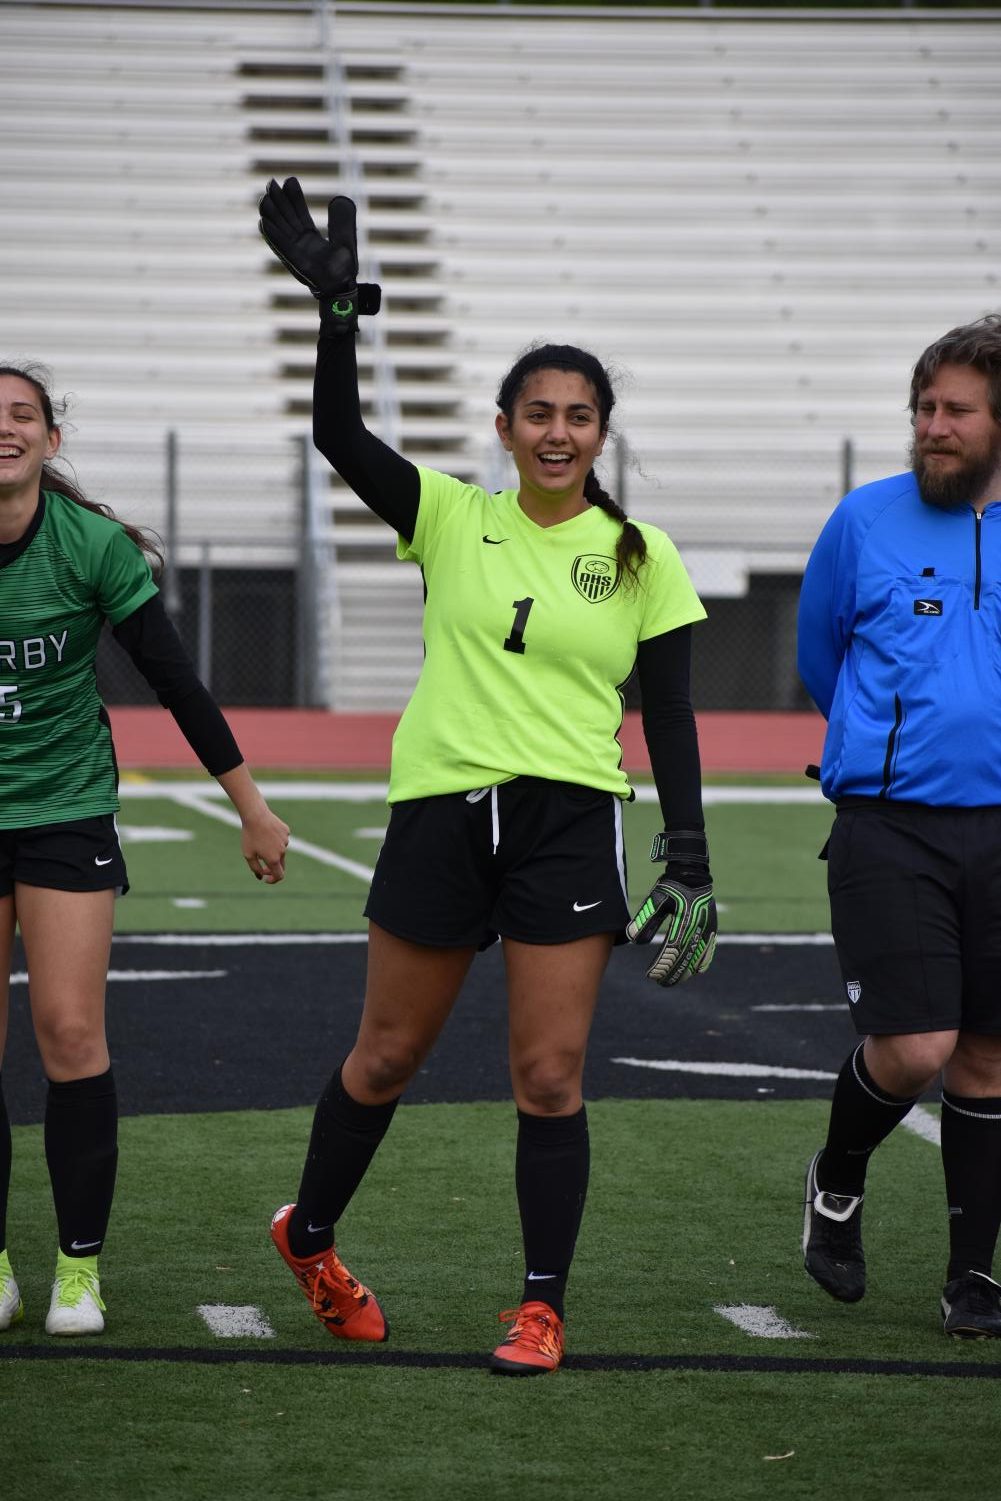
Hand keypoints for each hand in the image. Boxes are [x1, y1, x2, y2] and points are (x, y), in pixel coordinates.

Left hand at [241, 806, 290, 884]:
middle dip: (272, 866)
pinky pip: (281, 839)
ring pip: (280, 849)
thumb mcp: (248, 855)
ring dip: (271, 850)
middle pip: (280, 864)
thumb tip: (261, 876)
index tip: (266, 878)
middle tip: (261, 863)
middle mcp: (282, 851)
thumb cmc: (250, 836)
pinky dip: (275, 839)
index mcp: (273, 859)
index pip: (279, 875)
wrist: (256, 816)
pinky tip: (266, 832)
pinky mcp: (286, 831)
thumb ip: (255, 868)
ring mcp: (285, 840)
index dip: (273, 880)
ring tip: (259, 839)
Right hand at [258, 178, 380, 329]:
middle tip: (271, 182)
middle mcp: (300, 245)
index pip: (300, 214)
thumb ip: (342, 221)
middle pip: (287, 219)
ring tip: (263, 198)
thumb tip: (340, 198)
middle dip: (279, 201)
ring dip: (271, 215)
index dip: (294, 197)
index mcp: (310, 238)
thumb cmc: (343, 270)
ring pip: (280, 231)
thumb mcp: (345, 240)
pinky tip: (263, 223)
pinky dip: (273, 236)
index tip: (290, 180)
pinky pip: (282, 248)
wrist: (342, 290)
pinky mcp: (296, 264)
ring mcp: (296, 254)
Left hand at [626, 871, 716, 986]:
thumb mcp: (655, 900)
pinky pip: (709, 949)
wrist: (693, 874)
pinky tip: (696, 971)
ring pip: (698, 957)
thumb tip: (633, 940)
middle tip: (661, 983)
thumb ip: (644, 919)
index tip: (651, 975)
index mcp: (684, 920)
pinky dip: (703, 962)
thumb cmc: (670, 887)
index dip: (662, 965)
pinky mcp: (712, 928)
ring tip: (674, 981)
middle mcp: (698, 927)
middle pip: (686, 958)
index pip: (672, 950)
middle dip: (673, 973)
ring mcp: (707, 929)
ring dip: (686, 971)